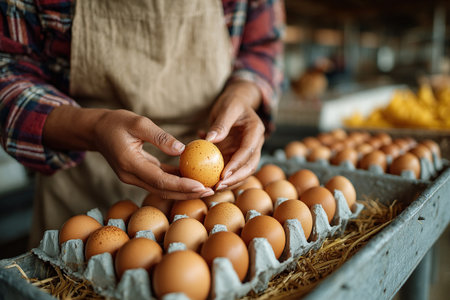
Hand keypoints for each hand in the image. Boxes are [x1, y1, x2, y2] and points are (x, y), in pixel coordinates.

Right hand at [43, 106, 213, 199]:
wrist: (96, 130)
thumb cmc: (116, 122)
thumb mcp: (138, 122)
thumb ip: (159, 137)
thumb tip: (183, 150)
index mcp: (130, 164)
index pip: (160, 180)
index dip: (182, 186)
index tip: (201, 186)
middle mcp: (131, 176)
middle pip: (163, 191)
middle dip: (187, 193)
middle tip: (210, 191)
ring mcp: (134, 177)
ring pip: (162, 189)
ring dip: (183, 190)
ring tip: (206, 188)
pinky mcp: (139, 174)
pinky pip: (160, 181)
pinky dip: (176, 182)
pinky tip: (192, 179)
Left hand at [205, 80, 264, 190]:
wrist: (237, 102)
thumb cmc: (232, 102)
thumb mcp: (227, 107)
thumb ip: (221, 123)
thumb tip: (211, 139)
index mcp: (256, 131)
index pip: (248, 151)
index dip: (236, 165)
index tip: (222, 175)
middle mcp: (255, 144)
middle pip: (249, 166)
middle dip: (235, 179)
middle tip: (218, 186)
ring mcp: (247, 151)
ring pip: (242, 172)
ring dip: (230, 182)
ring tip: (213, 189)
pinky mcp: (238, 155)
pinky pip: (232, 168)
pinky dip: (222, 175)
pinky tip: (207, 179)